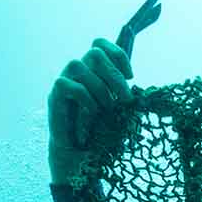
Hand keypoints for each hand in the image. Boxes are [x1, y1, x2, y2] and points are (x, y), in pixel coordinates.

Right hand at [47, 38, 133, 184]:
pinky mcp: (56, 95)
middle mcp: (79, 72)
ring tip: (108, 110)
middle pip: (95, 52)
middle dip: (115, 75)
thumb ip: (130, 100)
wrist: (83, 156)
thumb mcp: (124, 115)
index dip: (118, 54)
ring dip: (100, 88)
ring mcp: (66, 81)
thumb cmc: (104, 135)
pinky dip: (86, 98)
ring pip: (79, 64)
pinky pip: (69, 84)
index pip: (101, 45)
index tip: (131, 77)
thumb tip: (145, 93)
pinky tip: (93, 113)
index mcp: (95, 72)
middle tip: (126, 100)